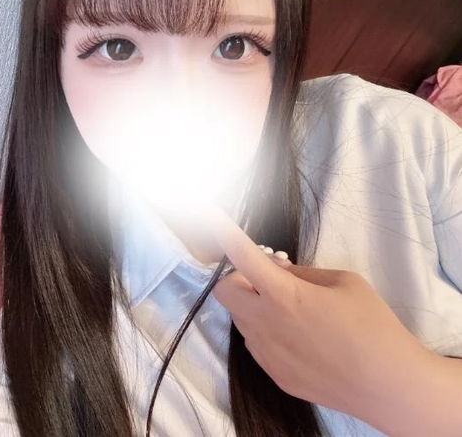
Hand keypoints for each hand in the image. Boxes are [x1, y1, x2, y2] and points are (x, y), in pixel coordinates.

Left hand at [206, 206, 435, 428]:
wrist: (390, 386)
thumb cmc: (373, 325)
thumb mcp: (344, 282)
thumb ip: (303, 274)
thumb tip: (278, 271)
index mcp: (283, 295)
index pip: (242, 256)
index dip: (222, 231)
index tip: (206, 211)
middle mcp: (265, 325)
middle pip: (224, 292)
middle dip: (238, 277)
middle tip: (270, 278)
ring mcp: (266, 355)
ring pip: (240, 319)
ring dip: (254, 304)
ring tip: (293, 309)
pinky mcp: (275, 376)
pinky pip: (257, 343)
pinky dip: (266, 330)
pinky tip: (300, 337)